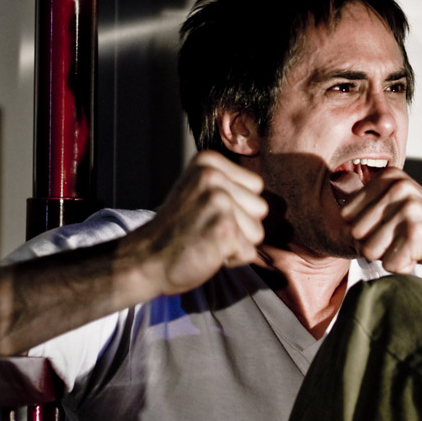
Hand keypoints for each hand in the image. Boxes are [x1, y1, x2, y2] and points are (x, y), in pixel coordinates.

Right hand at [120, 150, 267, 297]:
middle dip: (240, 225)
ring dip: (237, 243)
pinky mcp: (224, 230)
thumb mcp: (198, 190)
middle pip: (261, 208)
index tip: (207, 212)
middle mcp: (214, 176)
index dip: (238, 206)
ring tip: (206, 239)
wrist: (145, 259)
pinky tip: (206, 252)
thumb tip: (276, 193)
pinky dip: (232, 259)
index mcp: (209, 161)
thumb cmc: (177, 229)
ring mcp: (219, 202)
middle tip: (205, 228)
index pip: (255, 185)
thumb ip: (229, 184)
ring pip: (258, 231)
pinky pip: (250, 252)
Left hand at [340, 168, 421, 278]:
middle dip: (376, 246)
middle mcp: (397, 188)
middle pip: (356, 234)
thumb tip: (335, 186)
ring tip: (412, 247)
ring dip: (391, 257)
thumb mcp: (397, 203)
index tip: (390, 228)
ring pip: (370, 251)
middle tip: (403, 240)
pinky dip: (405, 267)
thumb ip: (368, 200)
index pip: (347, 215)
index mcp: (388, 178)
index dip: (366, 231)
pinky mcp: (417, 233)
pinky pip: (390, 264)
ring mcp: (407, 209)